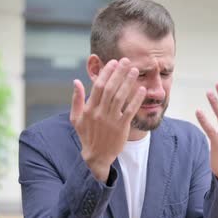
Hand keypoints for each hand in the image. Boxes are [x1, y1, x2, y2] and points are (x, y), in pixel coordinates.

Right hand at [70, 58, 145, 181]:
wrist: (96, 156)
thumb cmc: (87, 135)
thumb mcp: (76, 118)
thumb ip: (76, 99)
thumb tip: (76, 81)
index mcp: (89, 109)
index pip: (98, 86)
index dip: (106, 73)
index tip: (113, 62)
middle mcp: (99, 113)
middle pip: (110, 89)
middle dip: (118, 73)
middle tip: (125, 61)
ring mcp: (110, 121)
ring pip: (120, 97)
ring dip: (128, 82)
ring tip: (134, 70)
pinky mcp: (121, 128)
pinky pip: (130, 111)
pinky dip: (136, 99)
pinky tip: (141, 89)